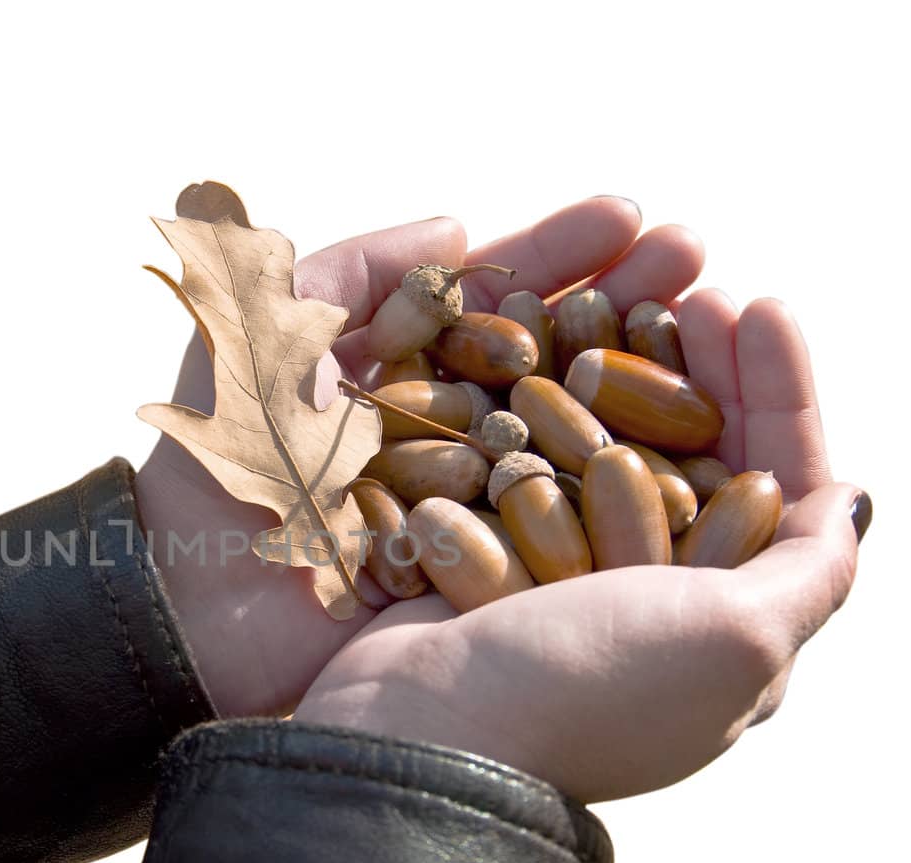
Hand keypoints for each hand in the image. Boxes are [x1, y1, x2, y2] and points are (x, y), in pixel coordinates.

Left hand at [135, 198, 704, 715]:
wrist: (194, 602)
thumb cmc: (219, 463)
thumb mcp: (268, 333)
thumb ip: (355, 270)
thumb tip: (458, 229)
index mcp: (403, 375)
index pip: (498, 301)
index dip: (561, 255)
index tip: (631, 213)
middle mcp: (451, 434)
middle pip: (555, 354)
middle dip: (626, 300)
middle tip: (697, 253)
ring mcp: (477, 504)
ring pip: (577, 430)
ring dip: (647, 378)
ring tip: (716, 330)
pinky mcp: (492, 575)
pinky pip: (570, 524)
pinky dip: (628, 485)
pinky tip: (695, 442)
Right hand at [293, 295, 867, 802]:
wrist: (425, 731)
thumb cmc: (587, 687)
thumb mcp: (739, 640)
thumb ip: (809, 570)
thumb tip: (851, 502)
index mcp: (723, 626)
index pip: (778, 487)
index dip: (780, 394)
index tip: (759, 306)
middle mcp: (650, 600)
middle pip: (698, 458)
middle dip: (705, 369)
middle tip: (691, 288)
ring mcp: (563, 576)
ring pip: (609, 448)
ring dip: (624, 370)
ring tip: (621, 300)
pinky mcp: (487, 557)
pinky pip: (528, 464)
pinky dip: (539, 407)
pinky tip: (540, 347)